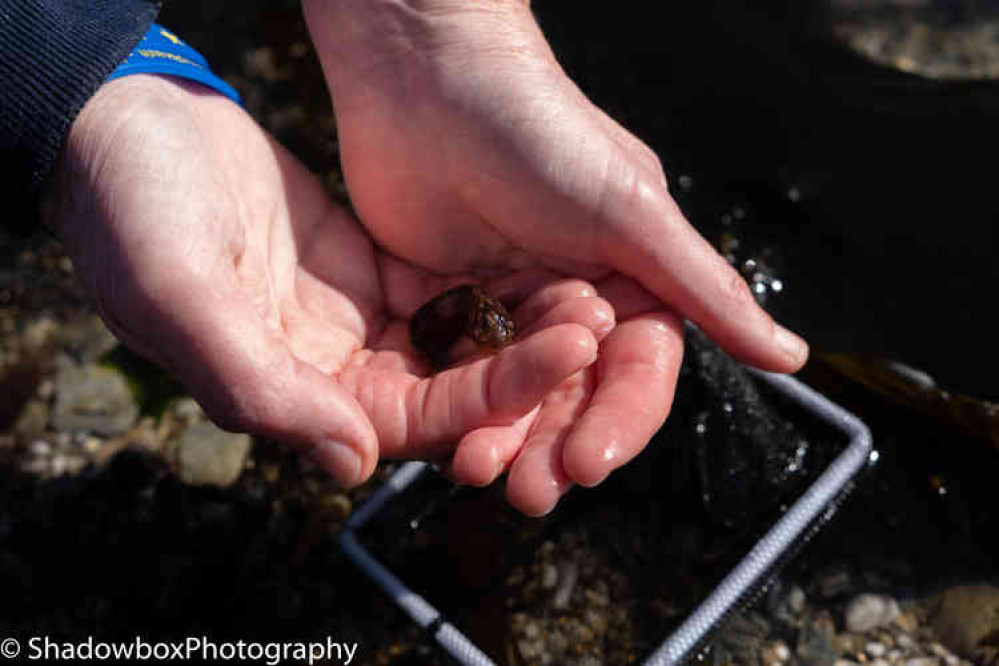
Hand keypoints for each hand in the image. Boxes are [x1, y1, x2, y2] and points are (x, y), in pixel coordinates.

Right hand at [42, 74, 606, 490]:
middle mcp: (329, 371)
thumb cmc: (131, 213)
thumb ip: (260, 387)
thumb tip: (351, 464)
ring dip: (517, 329)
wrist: (126, 130)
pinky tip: (542, 268)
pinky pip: (441, 295)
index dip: (489, 398)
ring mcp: (352, 323)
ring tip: (587, 299)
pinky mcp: (367, 273)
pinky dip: (490, 288)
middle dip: (523, 367)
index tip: (560, 355)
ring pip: (454, 346)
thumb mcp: (182, 298)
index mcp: (288, 393)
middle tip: (594, 326)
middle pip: (447, 391)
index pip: (409, 422)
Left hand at [303, 0, 807, 511]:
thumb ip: (704, 289)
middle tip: (532, 493)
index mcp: (631, 282)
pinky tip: (444, 440)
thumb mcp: (632, 213)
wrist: (431, 80)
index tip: (590, 462)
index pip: (639, 371)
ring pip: (515, 393)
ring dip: (504, 437)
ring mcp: (512, 308)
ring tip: (478, 475)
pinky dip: (455, 406)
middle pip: (574, 394)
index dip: (620, 420)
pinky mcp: (452, 307)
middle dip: (555, 443)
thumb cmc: (542, 132)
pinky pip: (458, 371)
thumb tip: (793, 357)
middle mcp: (576, 302)